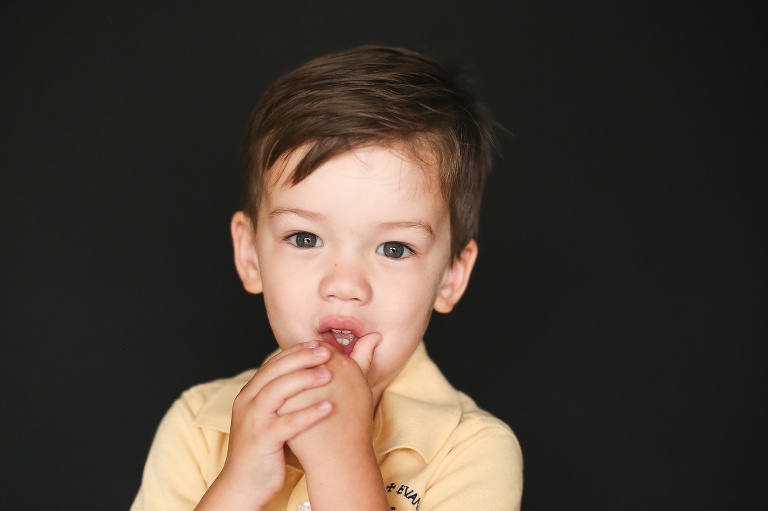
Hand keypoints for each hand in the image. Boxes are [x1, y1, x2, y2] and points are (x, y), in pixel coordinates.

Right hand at [197, 341, 333, 509]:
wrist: (243, 485)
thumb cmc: (263, 449)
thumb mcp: (269, 417)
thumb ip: (282, 398)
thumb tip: (306, 376)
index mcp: (250, 394)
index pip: (273, 364)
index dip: (295, 352)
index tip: (318, 344)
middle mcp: (247, 403)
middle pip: (274, 371)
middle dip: (301, 358)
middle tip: (326, 352)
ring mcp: (252, 421)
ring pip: (277, 391)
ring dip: (304, 380)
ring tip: (329, 374)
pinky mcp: (261, 441)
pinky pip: (286, 423)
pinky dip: (308, 413)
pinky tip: (328, 407)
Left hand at [281, 333, 381, 469]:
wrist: (341, 458)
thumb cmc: (354, 423)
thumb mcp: (360, 385)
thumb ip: (364, 357)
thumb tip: (373, 334)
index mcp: (343, 365)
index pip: (319, 348)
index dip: (311, 356)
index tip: (306, 367)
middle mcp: (325, 373)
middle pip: (302, 359)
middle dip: (295, 365)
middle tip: (291, 379)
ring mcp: (305, 390)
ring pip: (288, 374)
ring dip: (284, 379)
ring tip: (282, 390)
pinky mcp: (289, 407)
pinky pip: (278, 393)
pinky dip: (277, 395)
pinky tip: (275, 402)